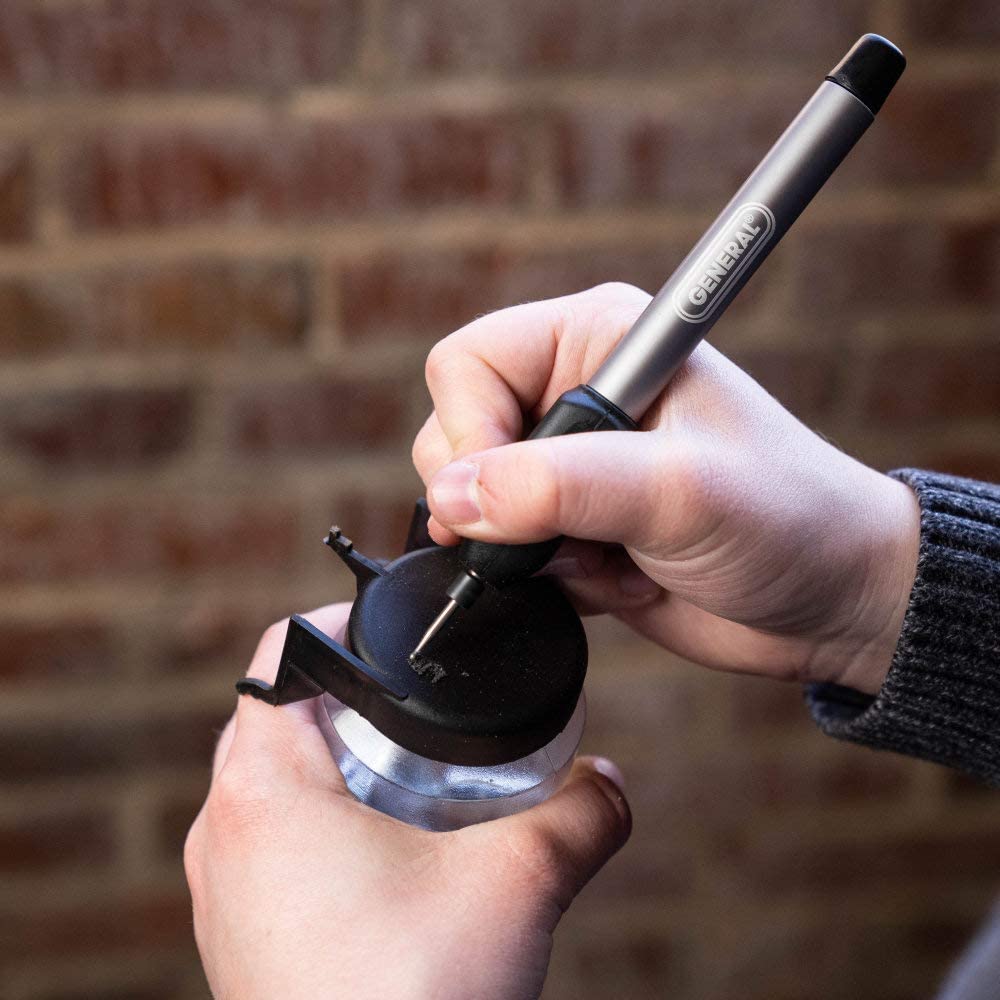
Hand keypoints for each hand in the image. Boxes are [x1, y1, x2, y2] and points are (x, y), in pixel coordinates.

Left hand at [185, 603, 629, 999]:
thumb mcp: (516, 885)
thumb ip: (579, 817)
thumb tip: (613, 786)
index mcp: (262, 792)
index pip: (279, 659)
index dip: (332, 624)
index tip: (387, 628)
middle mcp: (223, 834)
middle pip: (273, 719)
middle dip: (341, 697)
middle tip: (409, 701)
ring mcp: (222, 893)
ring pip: (263, 786)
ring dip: (325, 763)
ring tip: (399, 771)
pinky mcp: (238, 940)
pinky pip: (264, 847)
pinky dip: (315, 824)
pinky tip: (380, 853)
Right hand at [413, 283, 919, 694]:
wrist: (831, 601)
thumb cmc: (786, 518)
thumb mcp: (677, 491)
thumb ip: (558, 487)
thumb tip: (451, 499)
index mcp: (597, 341)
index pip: (467, 364)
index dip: (469, 432)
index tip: (506, 494)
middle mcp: (575, 392)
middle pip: (454, 434)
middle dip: (500, 502)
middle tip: (573, 532)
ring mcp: (570, 464)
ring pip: (474, 503)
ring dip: (533, 550)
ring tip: (612, 556)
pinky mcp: (572, 526)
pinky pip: (508, 553)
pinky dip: (551, 581)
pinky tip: (619, 579)